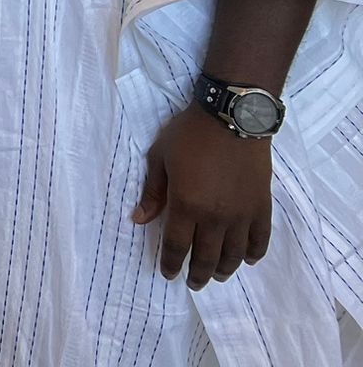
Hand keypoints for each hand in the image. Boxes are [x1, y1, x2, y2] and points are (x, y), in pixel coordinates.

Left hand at [131, 106, 272, 287]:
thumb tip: (139, 220)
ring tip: (217, 275)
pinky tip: (247, 259)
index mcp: (187, 205)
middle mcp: (215, 217)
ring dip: (224, 268)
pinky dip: (253, 253)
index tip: (168, 274)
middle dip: (198, 274)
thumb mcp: (160, 157)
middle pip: (206, 256)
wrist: (232, 118)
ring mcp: (242, 214)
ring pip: (234, 254)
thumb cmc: (189, 135)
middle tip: (193, 283)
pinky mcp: (261, 207)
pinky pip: (260, 239)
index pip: (177, 245)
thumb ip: (153, 192)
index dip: (171, 263)